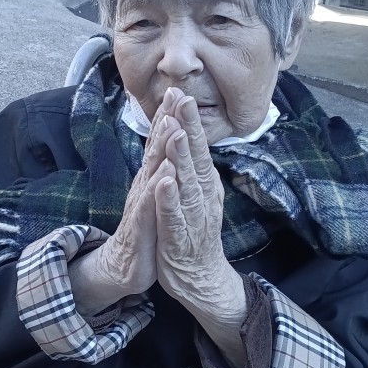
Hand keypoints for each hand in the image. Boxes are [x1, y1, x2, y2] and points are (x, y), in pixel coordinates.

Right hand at [68, 90, 180, 314]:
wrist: (124, 267)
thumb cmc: (144, 230)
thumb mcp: (153, 196)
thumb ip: (158, 170)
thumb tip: (166, 146)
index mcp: (150, 179)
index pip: (159, 144)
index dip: (168, 118)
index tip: (178, 91)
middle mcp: (143, 186)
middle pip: (155, 149)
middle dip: (165, 121)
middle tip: (175, 94)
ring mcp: (141, 204)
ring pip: (152, 172)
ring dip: (161, 148)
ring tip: (172, 124)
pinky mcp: (141, 226)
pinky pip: (150, 205)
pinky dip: (158, 189)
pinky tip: (165, 174)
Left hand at [154, 91, 247, 367]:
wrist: (201, 276)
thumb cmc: (193, 230)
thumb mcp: (192, 193)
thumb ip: (189, 165)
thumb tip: (184, 134)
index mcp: (202, 182)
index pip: (195, 145)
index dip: (187, 120)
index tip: (179, 92)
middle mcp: (201, 193)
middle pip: (194, 156)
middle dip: (187, 127)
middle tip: (183, 98)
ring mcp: (192, 214)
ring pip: (186, 181)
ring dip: (180, 157)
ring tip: (174, 133)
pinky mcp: (180, 236)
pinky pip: (174, 215)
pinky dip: (170, 198)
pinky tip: (165, 182)